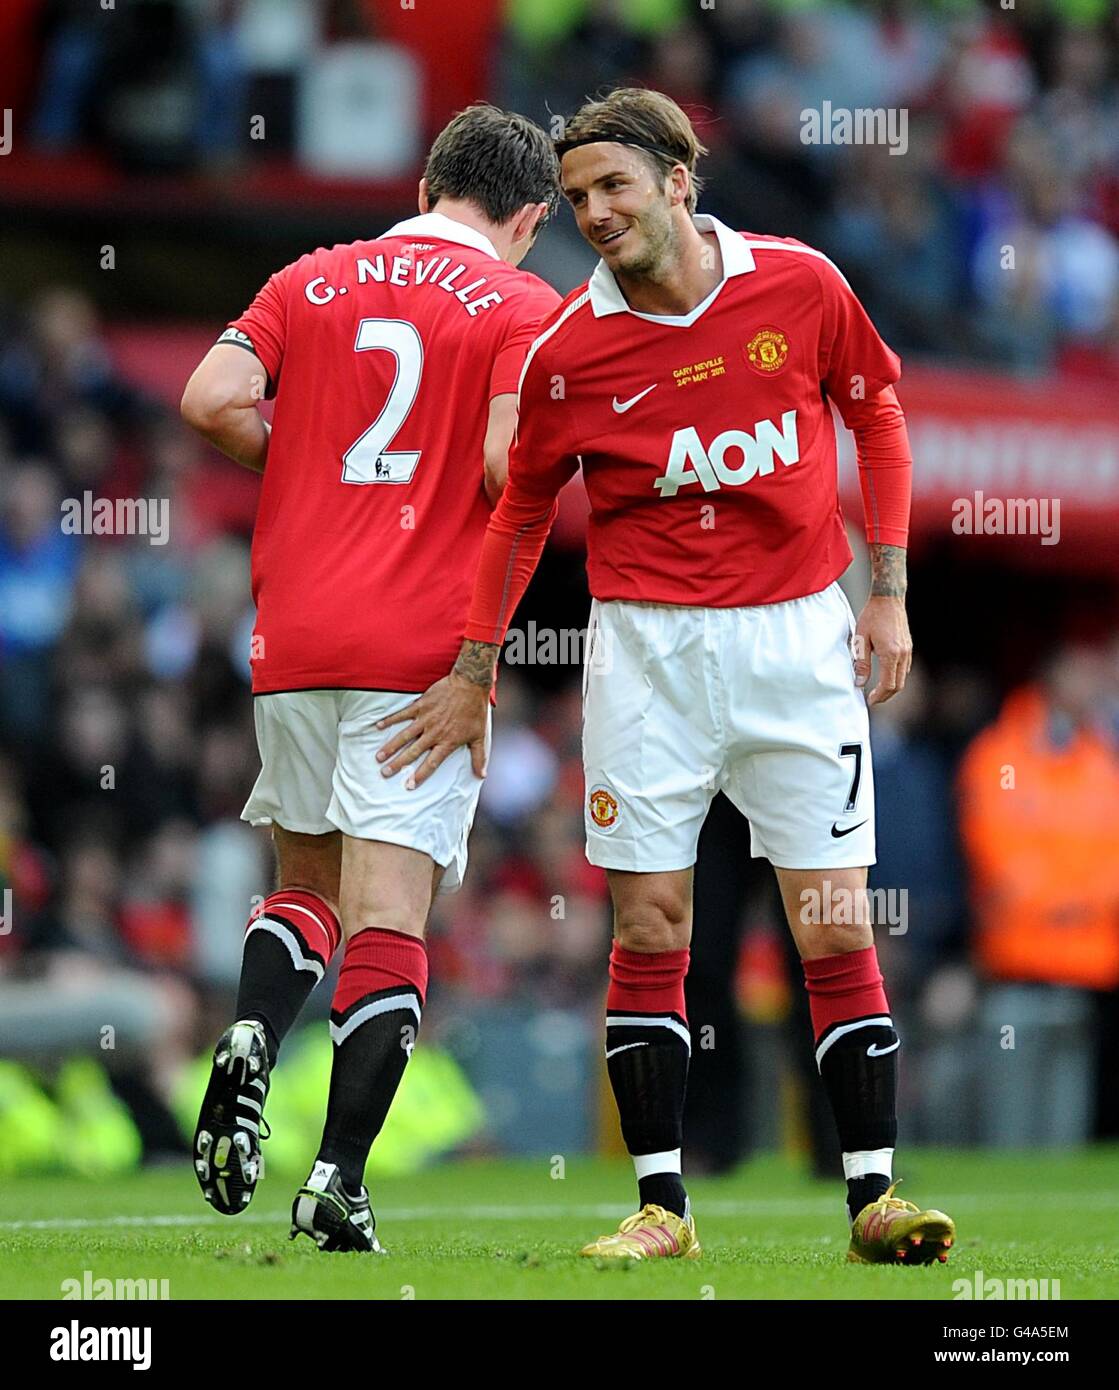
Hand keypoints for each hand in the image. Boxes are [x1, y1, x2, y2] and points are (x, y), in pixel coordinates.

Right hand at [375, 672, 488, 787]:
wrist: (470, 685)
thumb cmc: (475, 711)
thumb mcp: (479, 736)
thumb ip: (478, 757)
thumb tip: (481, 775)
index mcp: (447, 742)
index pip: (431, 763)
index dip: (420, 775)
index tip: (409, 785)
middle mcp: (434, 733)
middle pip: (413, 752)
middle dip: (398, 764)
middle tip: (385, 773)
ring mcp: (426, 719)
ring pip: (404, 735)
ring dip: (390, 746)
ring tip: (378, 756)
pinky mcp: (421, 705)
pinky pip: (402, 714)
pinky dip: (390, 720)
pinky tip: (378, 726)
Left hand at [853, 595, 911, 705]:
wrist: (888, 598)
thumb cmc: (872, 616)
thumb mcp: (861, 640)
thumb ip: (862, 663)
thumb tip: (860, 683)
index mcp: (891, 654)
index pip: (888, 685)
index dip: (879, 696)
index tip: (869, 700)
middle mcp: (903, 654)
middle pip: (898, 685)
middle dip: (886, 696)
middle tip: (873, 699)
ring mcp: (908, 651)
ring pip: (903, 678)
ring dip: (891, 687)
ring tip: (878, 690)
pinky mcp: (908, 646)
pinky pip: (905, 668)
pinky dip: (896, 677)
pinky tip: (885, 676)